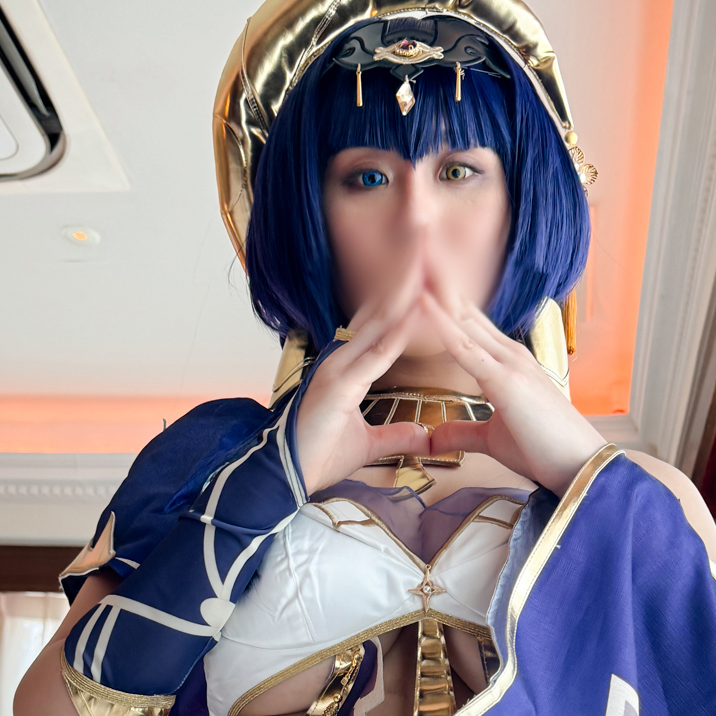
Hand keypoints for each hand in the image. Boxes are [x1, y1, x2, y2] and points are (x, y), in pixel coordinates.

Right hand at [294, 255, 436, 494]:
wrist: (285, 478)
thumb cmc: (317, 457)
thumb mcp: (369, 445)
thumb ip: (396, 435)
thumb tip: (423, 435)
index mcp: (346, 366)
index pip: (380, 321)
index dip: (403, 294)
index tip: (428, 270)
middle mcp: (341, 358)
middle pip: (380, 309)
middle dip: (406, 276)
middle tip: (427, 237)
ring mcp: (338, 369)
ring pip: (380, 322)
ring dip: (406, 292)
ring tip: (429, 261)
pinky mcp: (339, 387)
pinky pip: (376, 355)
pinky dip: (400, 332)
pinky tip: (420, 311)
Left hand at [417, 259, 604, 494]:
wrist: (580, 468)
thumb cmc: (545, 452)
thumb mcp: (493, 440)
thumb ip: (463, 432)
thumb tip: (434, 437)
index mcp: (506, 363)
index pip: (468, 322)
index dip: (442, 297)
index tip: (417, 274)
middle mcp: (508, 353)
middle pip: (464, 308)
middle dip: (436, 277)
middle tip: (412, 241)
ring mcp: (509, 363)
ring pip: (463, 317)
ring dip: (435, 286)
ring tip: (411, 254)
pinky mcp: (506, 381)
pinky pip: (466, 347)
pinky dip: (442, 322)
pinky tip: (422, 301)